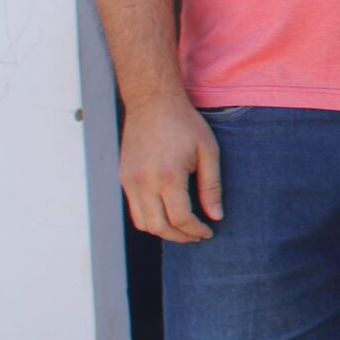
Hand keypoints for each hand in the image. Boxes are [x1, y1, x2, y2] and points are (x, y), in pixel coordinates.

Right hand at [118, 94, 220, 242]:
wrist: (152, 103)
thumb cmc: (184, 124)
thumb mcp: (208, 152)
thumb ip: (212, 186)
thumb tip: (216, 215)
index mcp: (168, 176)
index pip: (180, 218)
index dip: (195, 231)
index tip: (208, 232)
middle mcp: (144, 182)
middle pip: (158, 226)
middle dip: (180, 236)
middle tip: (197, 236)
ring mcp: (129, 181)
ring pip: (142, 222)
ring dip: (163, 230)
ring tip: (183, 228)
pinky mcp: (123, 177)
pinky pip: (134, 208)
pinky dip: (150, 218)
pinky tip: (168, 213)